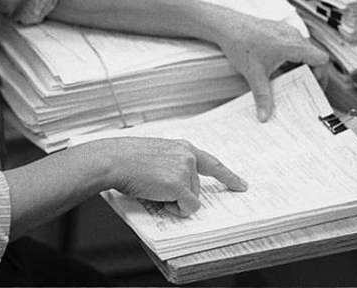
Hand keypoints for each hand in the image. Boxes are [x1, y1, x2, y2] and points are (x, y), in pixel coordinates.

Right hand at [101, 137, 246, 216]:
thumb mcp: (156, 154)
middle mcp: (188, 155)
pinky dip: (175, 209)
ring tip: (152, 187)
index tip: (241, 185)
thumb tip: (181, 190)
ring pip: (191, 199)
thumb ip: (173, 165)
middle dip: (179, 194)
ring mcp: (185, 169)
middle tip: (155, 186)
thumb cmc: (128, 158)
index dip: (227, 176)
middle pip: (196, 188)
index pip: (211, 163)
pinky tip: (157, 196)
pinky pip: (187, 208)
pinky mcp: (180, 184)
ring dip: (174, 200)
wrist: (115, 159)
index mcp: (182, 147)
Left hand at [212, 9, 328, 121]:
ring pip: (301, 50)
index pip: (321, 59)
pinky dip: (289, 57)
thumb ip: (262, 97)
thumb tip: (264, 116)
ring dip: (298, 65)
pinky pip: (291, 44)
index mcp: (292, 45)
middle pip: (312, 56)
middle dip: (309, 73)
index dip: (321, 74)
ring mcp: (285, 31)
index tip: (313, 86)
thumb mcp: (254, 74)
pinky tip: (276, 68)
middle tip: (302, 87)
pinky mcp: (277, 30)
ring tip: (289, 79)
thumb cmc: (240, 43)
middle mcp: (292, 36)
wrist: (225, 25)